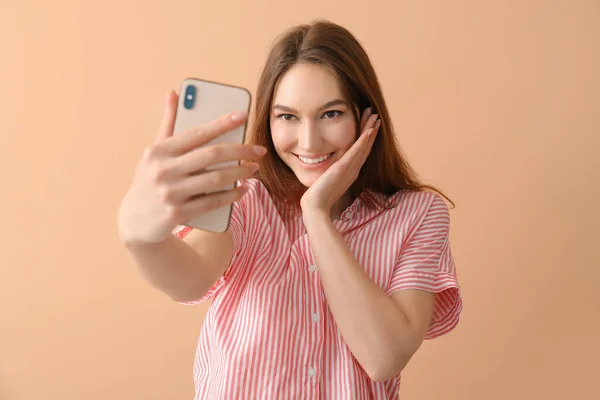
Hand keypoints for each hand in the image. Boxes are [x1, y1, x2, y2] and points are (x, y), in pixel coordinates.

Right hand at [117, 90, 266, 244]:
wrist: (135, 221)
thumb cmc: (150, 179)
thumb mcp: (154, 152)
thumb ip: (167, 123)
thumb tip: (173, 93)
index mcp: (159, 151)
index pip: (197, 132)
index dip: (222, 123)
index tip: (243, 115)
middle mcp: (163, 170)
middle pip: (212, 155)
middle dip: (240, 151)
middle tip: (259, 150)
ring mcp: (170, 193)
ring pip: (216, 179)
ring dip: (240, 173)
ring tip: (253, 168)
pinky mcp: (177, 213)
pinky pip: (212, 202)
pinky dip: (231, 195)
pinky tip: (243, 189)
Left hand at [300, 107, 380, 215]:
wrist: (316, 206)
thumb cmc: (319, 197)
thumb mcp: (327, 181)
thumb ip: (331, 174)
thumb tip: (328, 170)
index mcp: (350, 172)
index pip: (361, 151)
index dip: (367, 138)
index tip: (370, 124)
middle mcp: (353, 169)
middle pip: (366, 146)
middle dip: (371, 129)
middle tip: (375, 115)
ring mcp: (350, 168)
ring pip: (363, 146)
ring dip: (370, 130)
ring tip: (375, 116)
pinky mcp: (343, 168)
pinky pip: (356, 152)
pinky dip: (363, 141)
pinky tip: (369, 130)